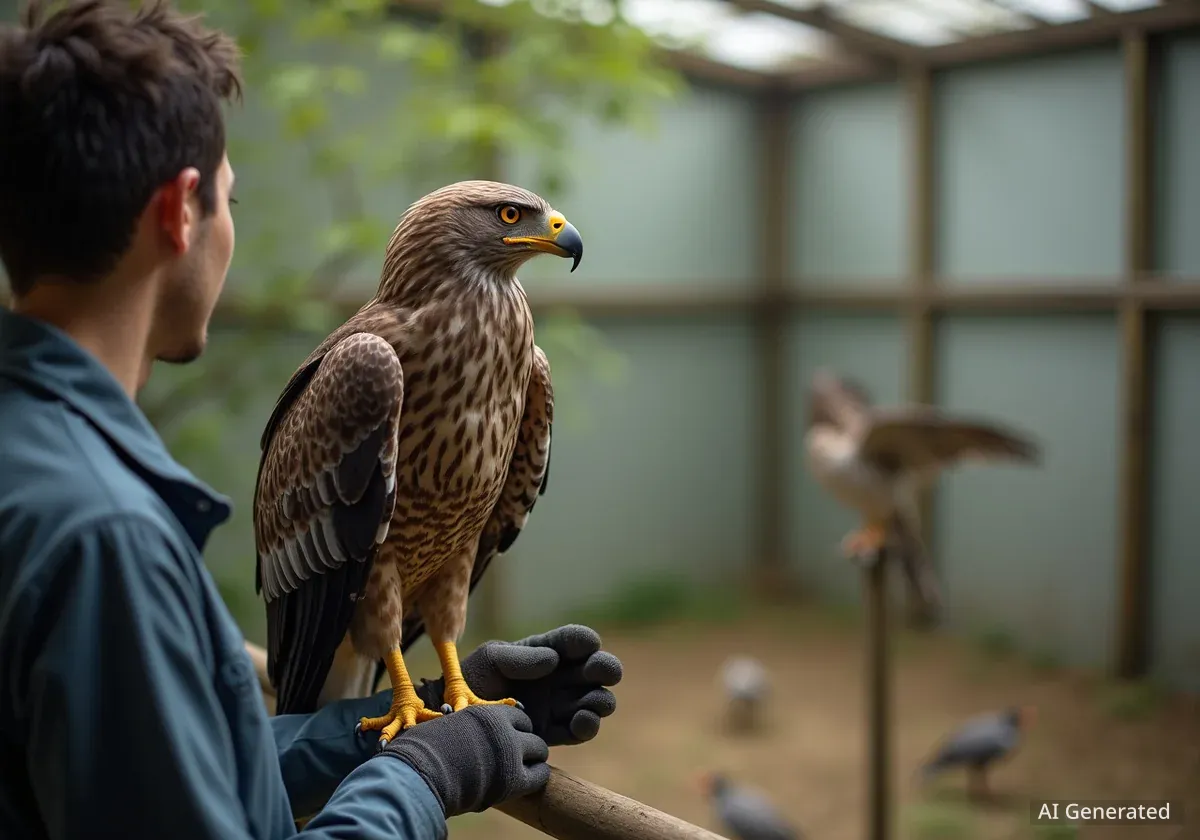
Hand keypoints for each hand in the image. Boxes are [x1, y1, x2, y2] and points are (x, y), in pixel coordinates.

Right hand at [377, 704, 548, 816]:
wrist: (419, 775)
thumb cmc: (423, 752)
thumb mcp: (448, 726)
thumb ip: (467, 727)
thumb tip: (461, 724)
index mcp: (487, 714)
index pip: (518, 717)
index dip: (515, 730)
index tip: (511, 740)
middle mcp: (503, 729)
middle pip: (530, 733)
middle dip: (526, 745)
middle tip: (518, 757)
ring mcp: (511, 752)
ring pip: (539, 750)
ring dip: (533, 760)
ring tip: (524, 769)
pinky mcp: (514, 778)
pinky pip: (540, 775)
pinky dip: (537, 777)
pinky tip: (528, 781)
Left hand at [417, 624, 621, 745]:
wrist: (454, 719)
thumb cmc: (470, 681)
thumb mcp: (491, 659)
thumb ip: (521, 657)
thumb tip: (553, 661)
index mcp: (545, 652)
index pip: (573, 641)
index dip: (584, 641)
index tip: (586, 645)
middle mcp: (558, 677)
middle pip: (594, 670)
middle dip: (604, 668)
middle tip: (600, 671)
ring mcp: (558, 705)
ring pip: (594, 700)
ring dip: (600, 700)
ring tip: (592, 703)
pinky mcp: (554, 733)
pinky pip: (580, 730)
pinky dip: (588, 726)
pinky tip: (583, 721)